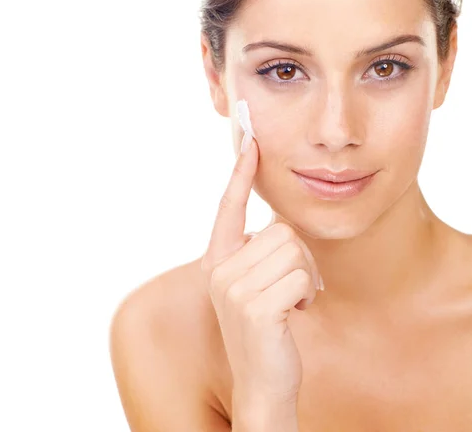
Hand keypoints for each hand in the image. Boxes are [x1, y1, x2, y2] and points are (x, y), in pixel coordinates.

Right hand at [201, 131, 322, 408]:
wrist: (262, 381)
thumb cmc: (265, 327)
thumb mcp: (253, 284)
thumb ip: (256, 252)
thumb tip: (279, 225)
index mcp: (217, 261)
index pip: (227, 208)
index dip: (239, 173)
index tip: (250, 142)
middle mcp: (220, 271)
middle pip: (280, 231)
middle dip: (298, 258)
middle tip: (290, 288)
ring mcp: (234, 289)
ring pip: (293, 251)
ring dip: (304, 277)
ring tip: (290, 300)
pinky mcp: (255, 307)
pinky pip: (300, 276)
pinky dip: (306, 293)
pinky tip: (293, 313)